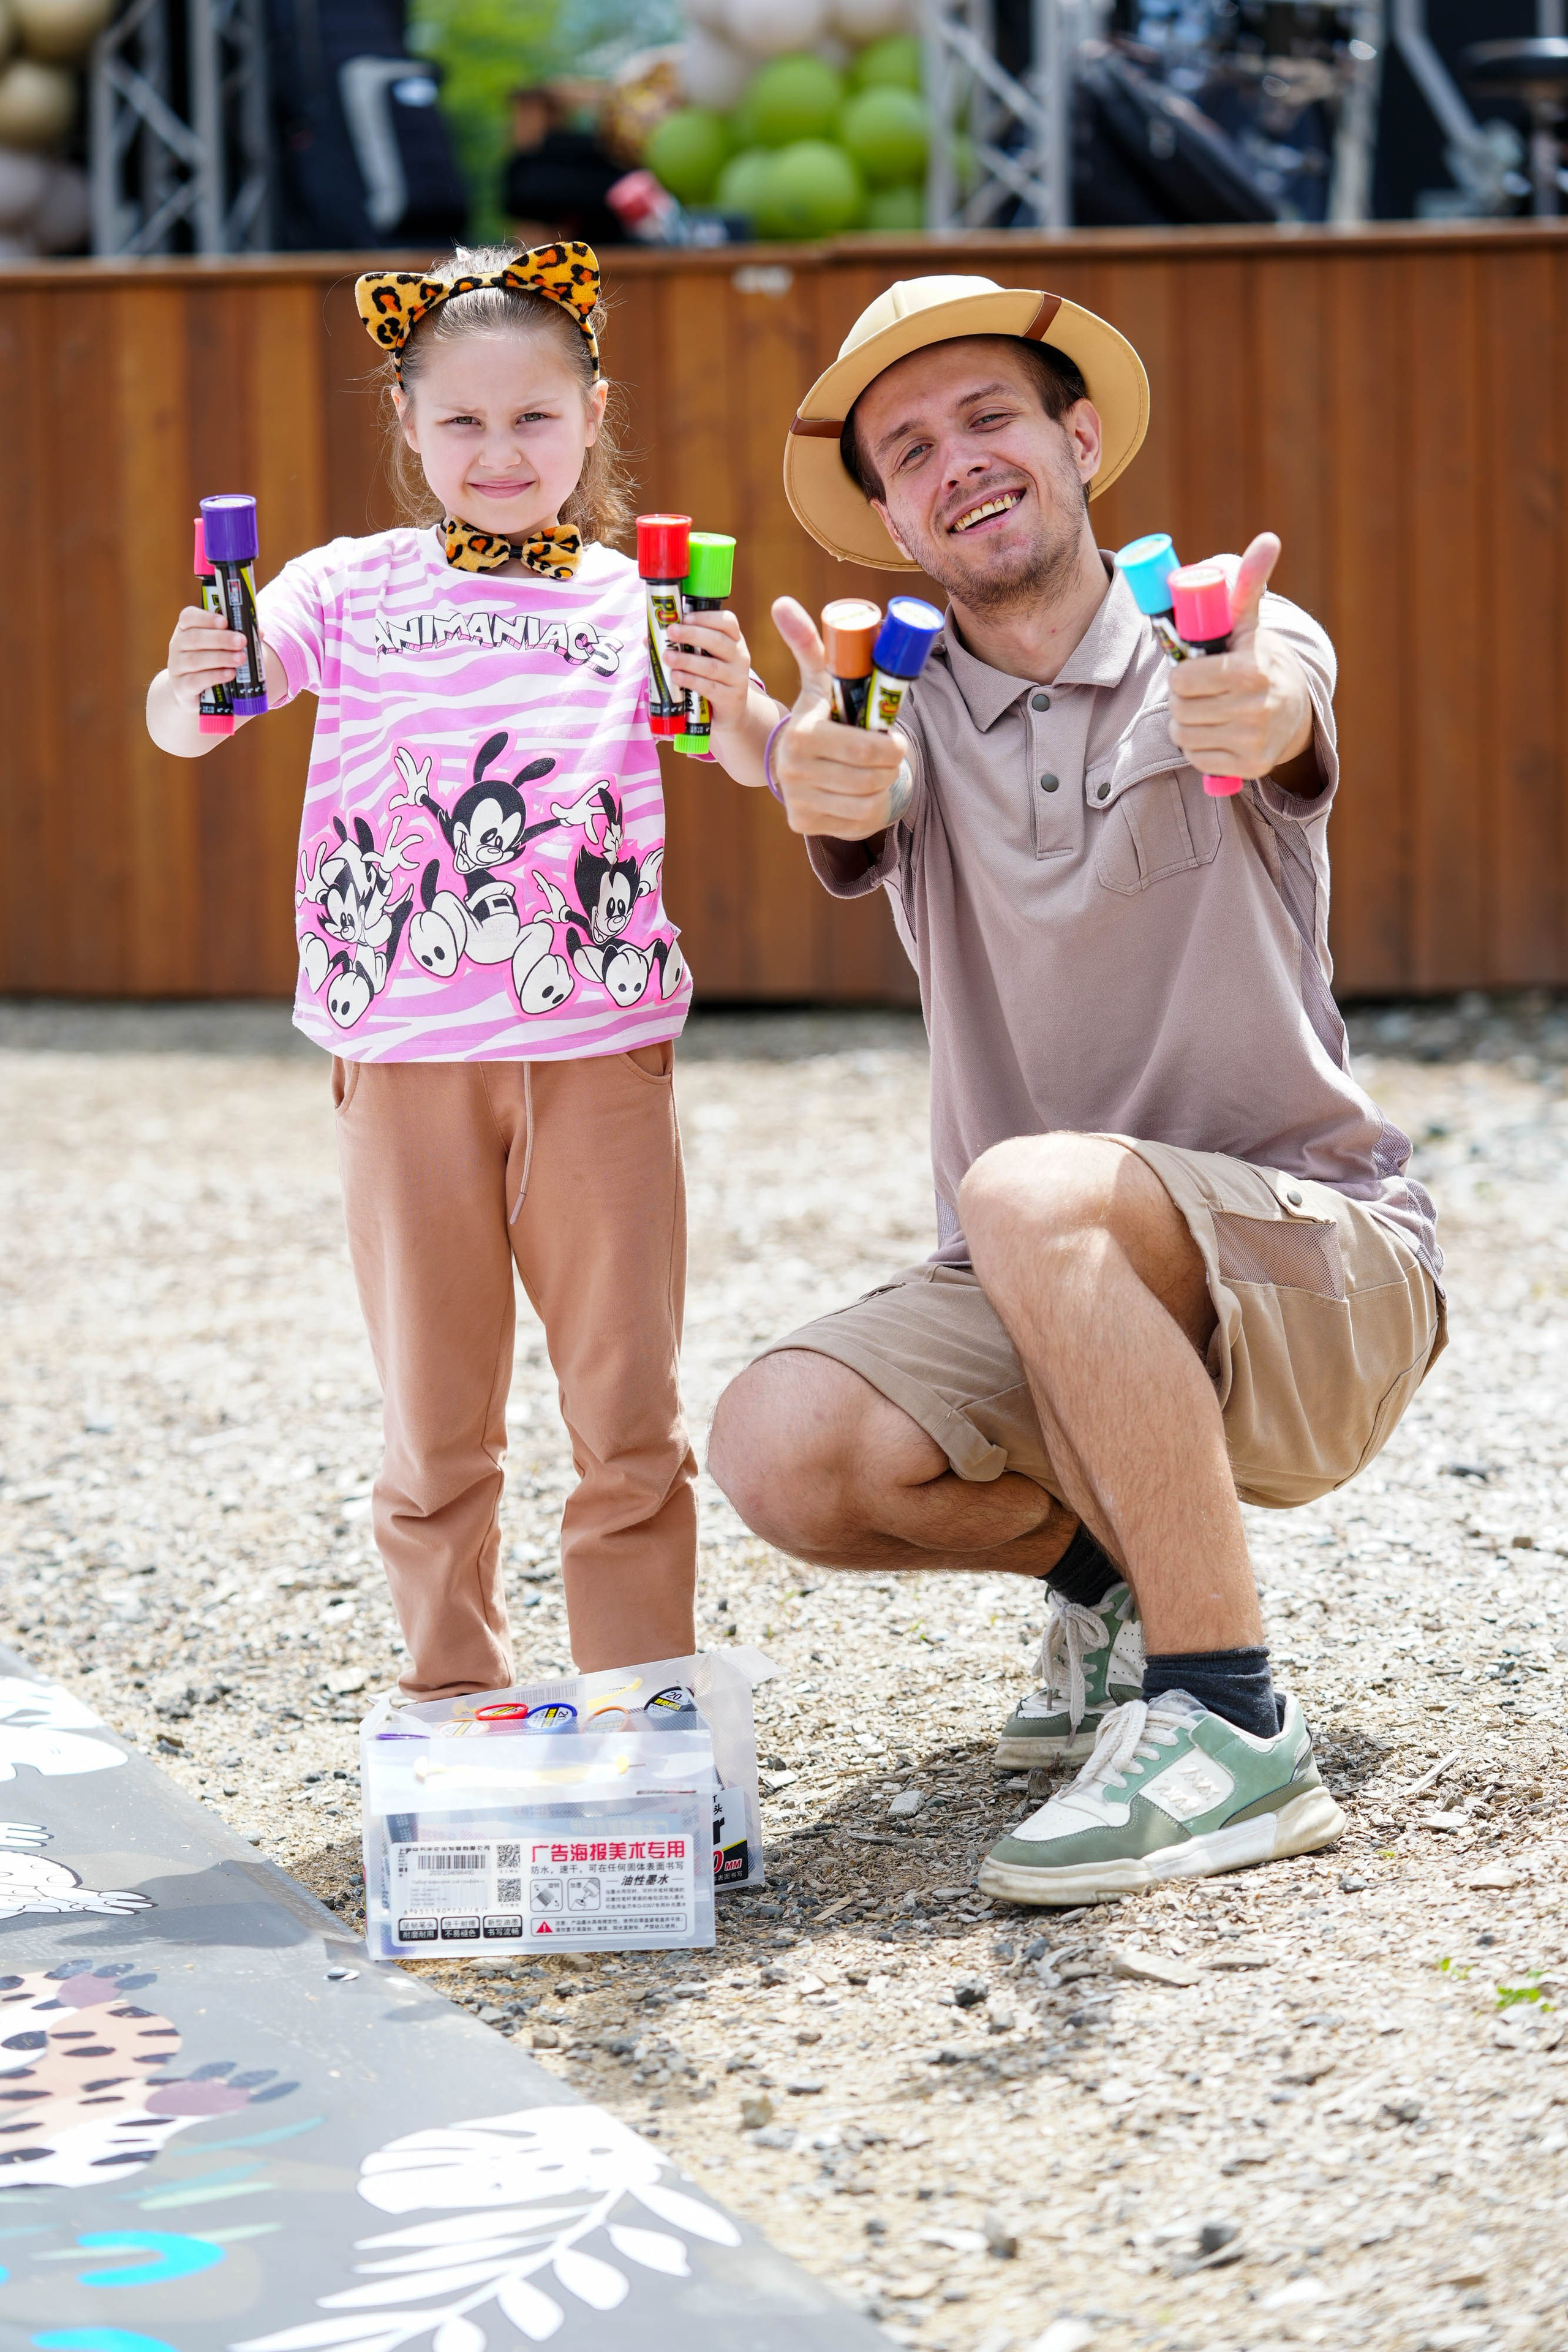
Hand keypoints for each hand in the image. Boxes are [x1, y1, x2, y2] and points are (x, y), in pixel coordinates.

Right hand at [165, 604, 245, 713]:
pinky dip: (214, 676)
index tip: (225, 621)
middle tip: (242, 641)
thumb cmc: (212, 663)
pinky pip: (196, 681)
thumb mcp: (221, 647)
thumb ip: (236, 637)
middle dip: (221, 639)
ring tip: (241, 658)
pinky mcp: (181, 687)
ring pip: (195, 660)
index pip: (188, 617)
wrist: (194, 693)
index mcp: (186, 629)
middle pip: (195, 638)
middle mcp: (177, 646)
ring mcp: (177, 667)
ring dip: (221, 658)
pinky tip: (229, 674)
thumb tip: (259, 632)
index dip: (206, 618)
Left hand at [662, 606, 753, 733]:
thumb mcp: (702, 659)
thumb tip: (647, 638)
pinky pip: (710, 688)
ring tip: (667, 657)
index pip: (727, 622)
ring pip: (712, 666)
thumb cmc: (712, 679)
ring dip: (687, 660)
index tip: (685, 617)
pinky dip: (692, 681)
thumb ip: (680, 647)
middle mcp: (739, 657)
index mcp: (733, 640)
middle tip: (671, 632)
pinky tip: (677, 677)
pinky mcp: (731, 699)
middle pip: (718, 641)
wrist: (731, 712)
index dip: (707, 617)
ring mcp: (737, 678)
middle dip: (692, 634)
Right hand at [768, 597, 908, 838]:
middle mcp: (794, 772)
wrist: (797, 764)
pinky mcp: (804, 825)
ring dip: (882, 785)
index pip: (861, 747)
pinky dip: (870, 808)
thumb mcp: (819, 682)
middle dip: (890, 765)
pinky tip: (861, 794)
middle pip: (870, 776)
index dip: (889, 746)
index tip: (895, 740)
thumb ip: (809, 644)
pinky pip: (858, 821)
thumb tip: (781, 602)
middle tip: (890, 755)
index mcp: (802, 734)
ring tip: (876, 772)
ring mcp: (798, 801)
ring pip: (868, 800)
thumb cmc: (820, 716)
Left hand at [1165, 533, 1314, 782]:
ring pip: (1184, 736)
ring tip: (1208, 710)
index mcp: (1251, 671)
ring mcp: (1254, 741)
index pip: (1183, 680)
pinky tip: (1217, 732)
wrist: (1297, 709)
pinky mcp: (1250, 767)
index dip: (1182, 675)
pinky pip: (1197, 760)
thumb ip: (1249, 585)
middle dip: (1182, 699)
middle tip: (1199, 691)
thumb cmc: (1259, 660)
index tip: (1194, 669)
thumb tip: (1267, 540)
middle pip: (1180, 709)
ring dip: (1186, 724)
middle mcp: (1255, 709)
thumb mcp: (1251, 625)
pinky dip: (1199, 748)